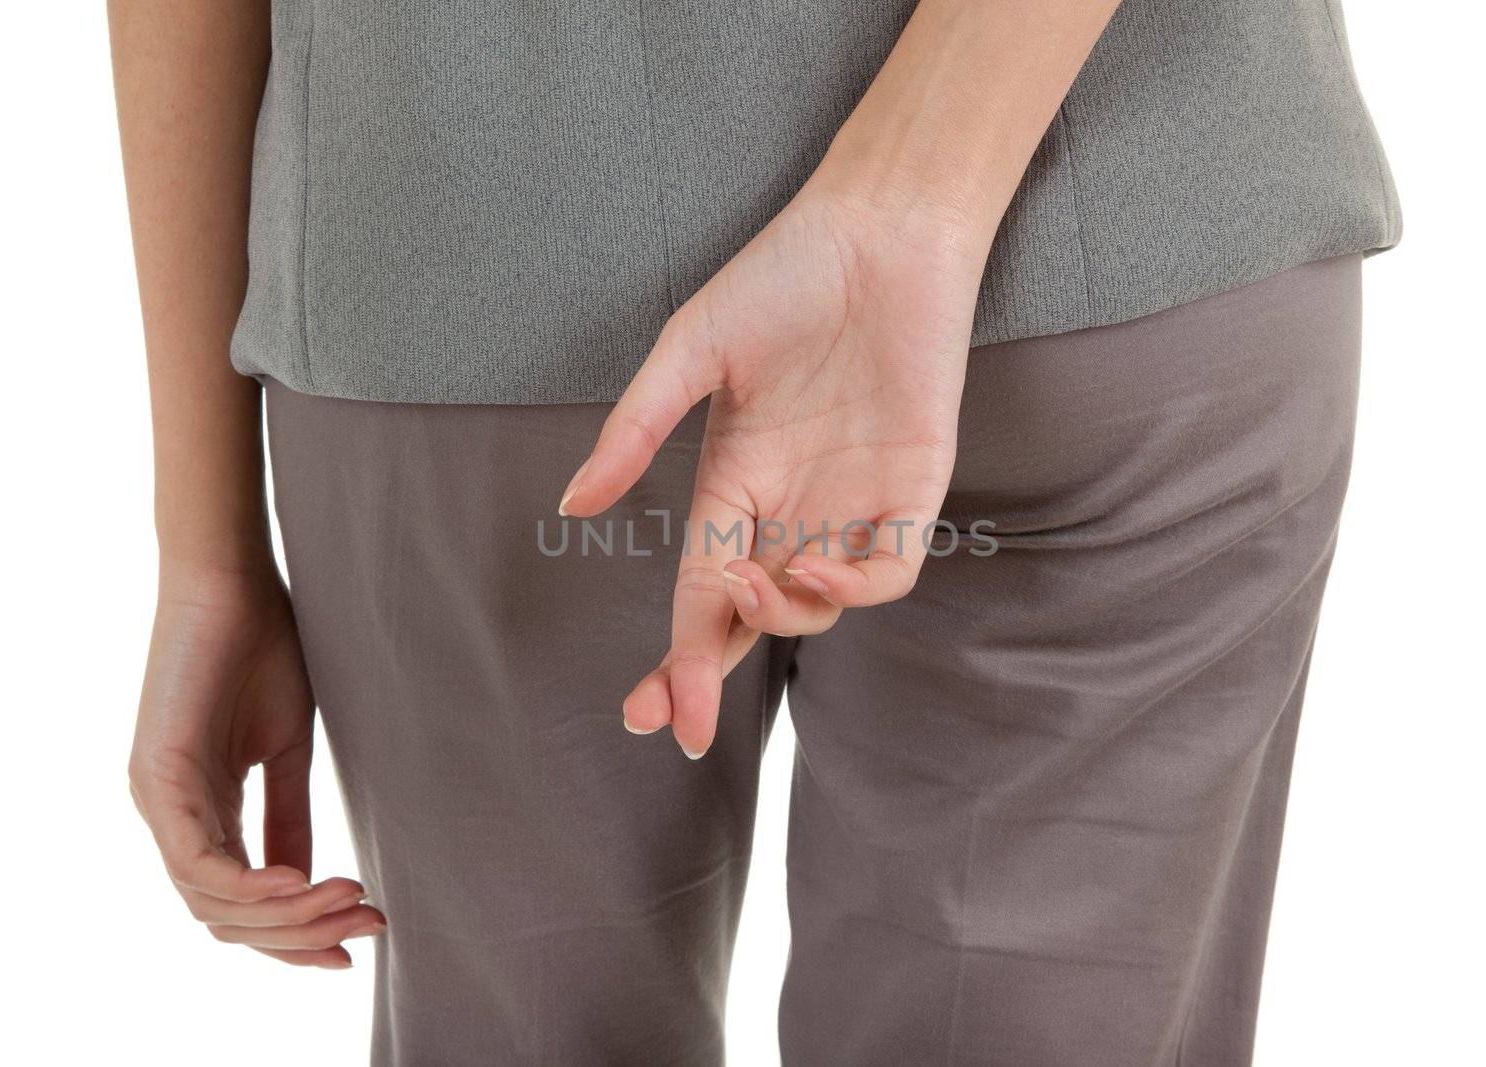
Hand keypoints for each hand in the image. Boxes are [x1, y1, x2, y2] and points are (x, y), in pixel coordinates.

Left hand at [129, 565, 382, 968]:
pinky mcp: (158, 779)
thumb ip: (291, 817)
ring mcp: (158, 801)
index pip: (239, 904)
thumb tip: (309, 884)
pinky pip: (199, 862)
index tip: (357, 946)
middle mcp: (171, 817)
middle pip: (226, 918)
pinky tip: (308, 882)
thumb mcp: (289, 750)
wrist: (236, 580)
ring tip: (351, 900)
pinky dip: (255, 884)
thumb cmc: (265, 647)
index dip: (295, 936)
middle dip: (300, 936)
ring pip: (213, 903)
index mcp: (200, 812)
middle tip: (369, 924)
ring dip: (288, 916)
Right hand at [560, 187, 987, 757]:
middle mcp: (788, 508)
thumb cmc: (782, 278)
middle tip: (685, 716)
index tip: (645, 715)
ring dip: (780, 618)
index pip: (697, 593)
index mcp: (731, 483)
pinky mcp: (914, 490)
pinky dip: (853, 590)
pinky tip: (820, 572)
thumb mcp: (692, 350)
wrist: (880, 231)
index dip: (676, 657)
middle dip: (711, 673)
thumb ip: (636, 429)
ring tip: (753, 587)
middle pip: (747, 619)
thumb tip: (571, 506)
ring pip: (816, 607)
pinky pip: (887, 570)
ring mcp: (851, 504)